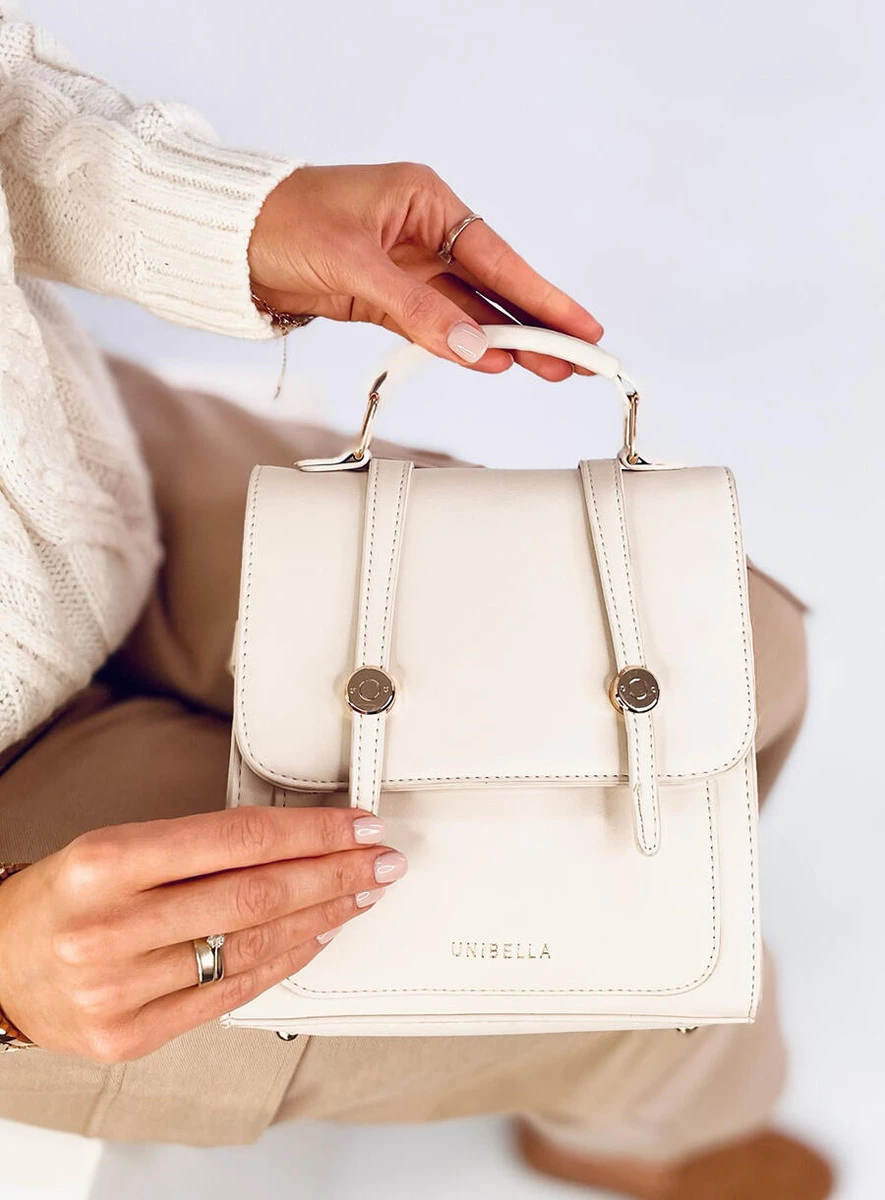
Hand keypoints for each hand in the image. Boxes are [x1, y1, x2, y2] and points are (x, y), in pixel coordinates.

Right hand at [0, 808, 403, 1061]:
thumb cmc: (62, 897)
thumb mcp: (117, 846)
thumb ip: (199, 846)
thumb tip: (295, 841)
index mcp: (107, 861)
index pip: (239, 839)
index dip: (313, 832)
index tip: (358, 825)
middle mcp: (111, 926)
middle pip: (256, 895)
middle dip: (334, 874)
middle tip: (378, 861)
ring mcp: (119, 989)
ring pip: (250, 947)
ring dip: (321, 918)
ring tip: (358, 895)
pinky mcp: (129, 1037)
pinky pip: (229, 995)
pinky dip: (283, 964)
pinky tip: (316, 938)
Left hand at [248, 163, 603, 380]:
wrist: (227, 243)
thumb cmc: (282, 223)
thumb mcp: (353, 264)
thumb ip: (416, 308)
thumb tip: (472, 346)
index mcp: (424, 200)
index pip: (497, 256)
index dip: (542, 295)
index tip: (582, 326)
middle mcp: (423, 232)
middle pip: (493, 286)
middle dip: (535, 324)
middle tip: (577, 360)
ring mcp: (407, 268)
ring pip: (468, 311)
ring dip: (504, 342)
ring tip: (547, 371)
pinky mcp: (386, 298)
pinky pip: (435, 325)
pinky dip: (461, 345)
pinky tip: (492, 363)